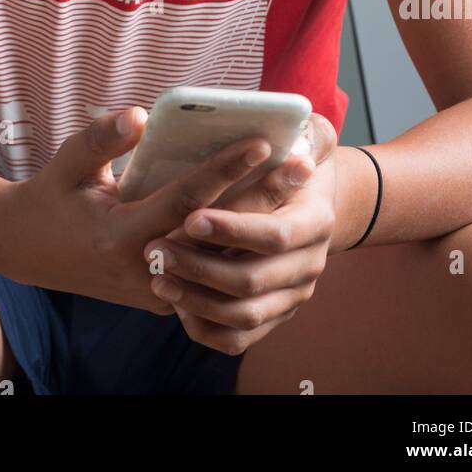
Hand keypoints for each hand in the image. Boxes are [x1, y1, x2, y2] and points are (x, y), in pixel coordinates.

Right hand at [5, 107, 273, 314]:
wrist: (29, 251)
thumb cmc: (53, 196)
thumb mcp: (69, 162)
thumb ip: (102, 139)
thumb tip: (139, 115)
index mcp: (119, 237)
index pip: (185, 201)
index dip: (223, 171)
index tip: (260, 142)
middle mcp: (144, 270)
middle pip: (216, 233)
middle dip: (262, 197)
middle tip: (303, 166)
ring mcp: (157, 291)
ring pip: (219, 257)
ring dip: (259, 220)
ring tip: (298, 185)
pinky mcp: (165, 297)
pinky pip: (208, 271)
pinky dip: (238, 240)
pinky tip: (273, 212)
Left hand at [141, 113, 337, 353]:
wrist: (310, 203)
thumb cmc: (298, 159)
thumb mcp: (309, 136)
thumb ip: (306, 132)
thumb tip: (295, 140)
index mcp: (315, 220)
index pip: (274, 234)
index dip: (231, 229)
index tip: (189, 217)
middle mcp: (309, 265)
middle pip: (251, 280)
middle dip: (200, 266)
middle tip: (156, 249)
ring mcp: (291, 295)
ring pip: (242, 315)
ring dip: (196, 299)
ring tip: (158, 277)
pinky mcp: (272, 315)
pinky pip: (236, 339)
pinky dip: (204, 326)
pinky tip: (176, 302)